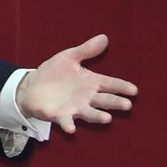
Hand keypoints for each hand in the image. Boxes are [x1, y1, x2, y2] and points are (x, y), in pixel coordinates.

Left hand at [16, 34, 136, 133]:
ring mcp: (75, 108)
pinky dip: (68, 125)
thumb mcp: (69, 58)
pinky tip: (71, 129)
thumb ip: (86, 50)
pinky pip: (66, 121)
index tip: (134, 90)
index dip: (121, 87)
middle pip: (104, 100)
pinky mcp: (60, 115)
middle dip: (115, 103)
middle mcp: (86, 97)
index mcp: (90, 82)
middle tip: (127, 105)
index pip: (109, 84)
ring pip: (90, 113)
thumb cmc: (54, 72)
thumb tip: (104, 37)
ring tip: (107, 118)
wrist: (32, 86)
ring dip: (98, 116)